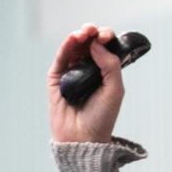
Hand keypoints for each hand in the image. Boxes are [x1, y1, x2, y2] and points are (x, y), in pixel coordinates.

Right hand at [48, 24, 125, 143]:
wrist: (83, 139)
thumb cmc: (101, 117)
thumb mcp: (115, 89)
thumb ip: (110, 64)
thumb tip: (96, 43)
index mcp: (104, 71)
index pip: (104, 48)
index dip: (105, 38)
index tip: (107, 38)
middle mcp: (87, 69)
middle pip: (88, 43)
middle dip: (92, 33)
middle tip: (95, 33)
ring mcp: (71, 72)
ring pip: (74, 47)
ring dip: (79, 36)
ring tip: (84, 33)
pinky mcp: (56, 79)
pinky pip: (60, 58)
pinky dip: (66, 46)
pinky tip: (73, 38)